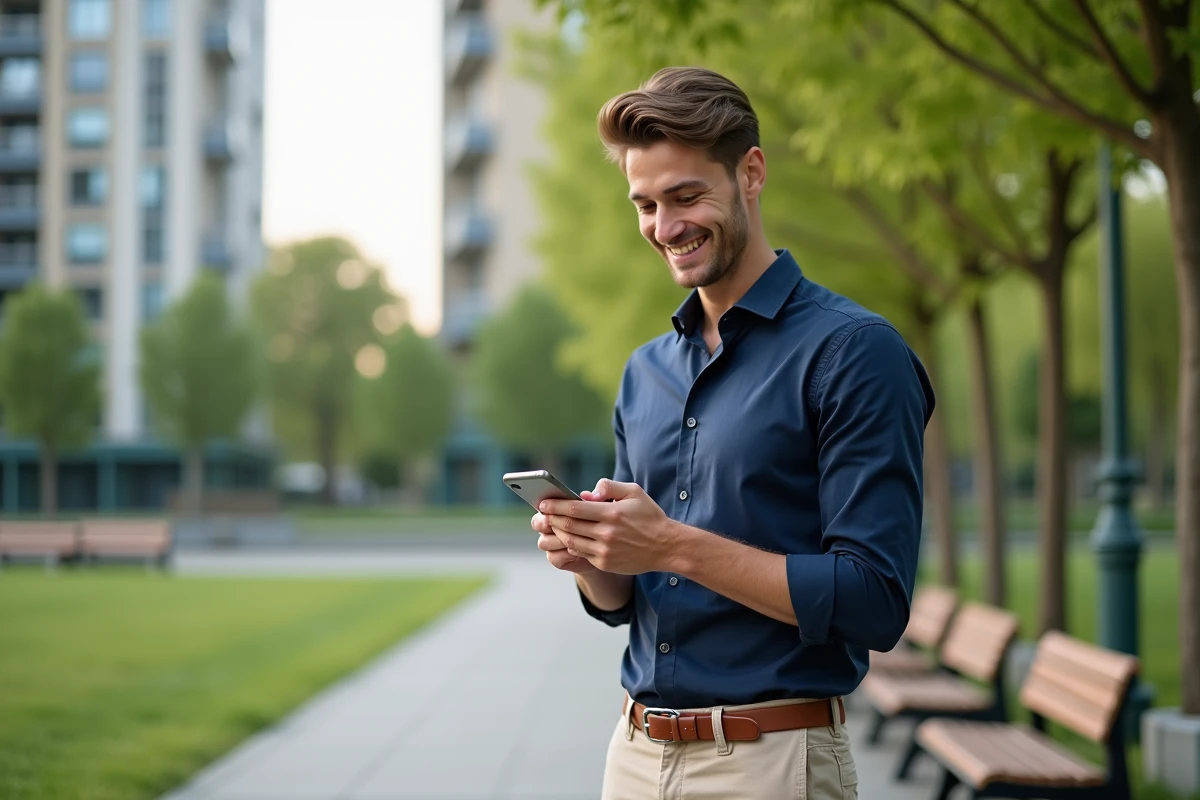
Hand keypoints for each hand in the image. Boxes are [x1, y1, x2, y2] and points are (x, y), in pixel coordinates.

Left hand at [539, 479, 676, 574]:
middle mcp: (606, 533)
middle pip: (568, 525)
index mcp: (612, 513)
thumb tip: (586, 493)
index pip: (574, 508)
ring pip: (571, 541)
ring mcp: (604, 551)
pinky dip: (571, 544)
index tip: (543, 502)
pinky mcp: (605, 563)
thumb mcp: (634, 492)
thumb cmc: (649, 516)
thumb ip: (609, 487)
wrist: (666, 546)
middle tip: (543, 512)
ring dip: (559, 532)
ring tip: (554, 524)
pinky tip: (569, 537)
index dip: (554, 505)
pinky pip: (581, 553)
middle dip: (552, 518)